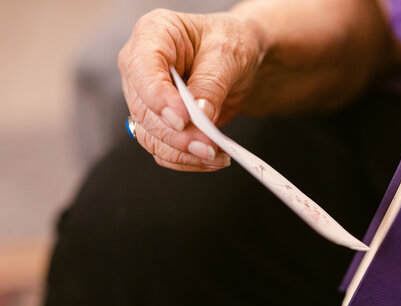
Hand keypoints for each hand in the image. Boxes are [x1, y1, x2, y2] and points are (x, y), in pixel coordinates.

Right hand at [118, 9, 265, 170]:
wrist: (243, 60)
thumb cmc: (232, 43)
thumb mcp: (228, 54)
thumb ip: (211, 84)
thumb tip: (199, 116)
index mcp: (153, 35)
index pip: (142, 69)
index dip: (159, 98)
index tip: (184, 119)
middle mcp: (142, 68)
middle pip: (144, 111)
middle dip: (178, 135)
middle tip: (209, 147)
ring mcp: (148, 98)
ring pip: (150, 136)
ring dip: (183, 154)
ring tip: (216, 155)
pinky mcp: (160, 122)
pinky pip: (163, 149)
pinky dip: (187, 160)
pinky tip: (212, 158)